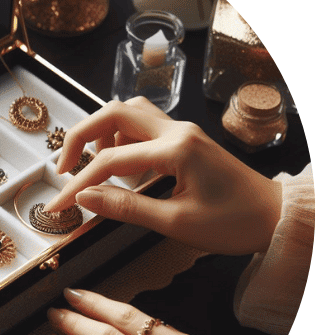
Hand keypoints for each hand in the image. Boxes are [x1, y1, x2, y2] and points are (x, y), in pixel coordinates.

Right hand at [48, 97, 282, 254]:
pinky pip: (144, 122)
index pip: (110, 160)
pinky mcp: (186, 138)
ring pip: (129, 110)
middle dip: (81, 136)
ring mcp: (183, 130)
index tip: (60, 205)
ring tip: (90, 163)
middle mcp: (177, 130)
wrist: (275, 217)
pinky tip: (120, 162)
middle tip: (64, 169)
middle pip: (113, 112)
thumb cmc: (234, 223)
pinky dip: (122, 135)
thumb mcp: (175, 223)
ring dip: (102, 129)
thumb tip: (85, 198)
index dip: (79, 183)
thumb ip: (125, 208)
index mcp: (176, 149)